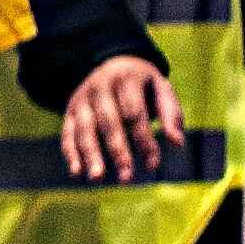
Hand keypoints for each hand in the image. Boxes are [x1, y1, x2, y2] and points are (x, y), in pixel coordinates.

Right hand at [59, 55, 185, 182]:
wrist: (113, 64)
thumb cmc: (143, 85)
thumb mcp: (162, 90)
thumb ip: (171, 115)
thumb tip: (176, 143)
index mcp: (126, 79)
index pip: (134, 114)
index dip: (144, 140)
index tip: (153, 165)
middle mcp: (100, 87)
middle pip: (108, 123)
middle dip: (118, 151)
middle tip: (127, 178)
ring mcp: (81, 99)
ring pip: (85, 130)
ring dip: (90, 155)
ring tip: (97, 178)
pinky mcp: (70, 111)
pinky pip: (68, 133)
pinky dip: (70, 153)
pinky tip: (77, 172)